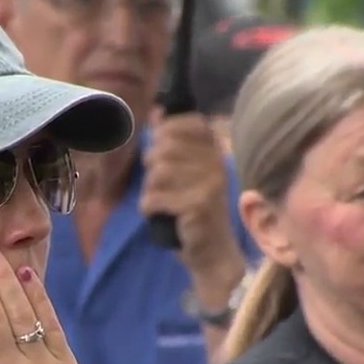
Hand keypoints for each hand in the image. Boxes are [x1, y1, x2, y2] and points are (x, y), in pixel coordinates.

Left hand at [139, 111, 243, 277]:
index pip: (188, 122)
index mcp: (214, 152)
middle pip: (165, 148)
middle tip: (159, 184)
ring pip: (157, 173)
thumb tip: (157, 111)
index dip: (167, 130)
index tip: (162, 147)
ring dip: (150, 190)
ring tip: (161, 201)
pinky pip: (154, 198)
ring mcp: (208, 184)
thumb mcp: (187, 172)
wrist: (212, 252)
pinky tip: (159, 214)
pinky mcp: (196, 205)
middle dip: (152, 166)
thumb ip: (173, 143)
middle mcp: (215, 164)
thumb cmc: (194, 209)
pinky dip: (149, 208)